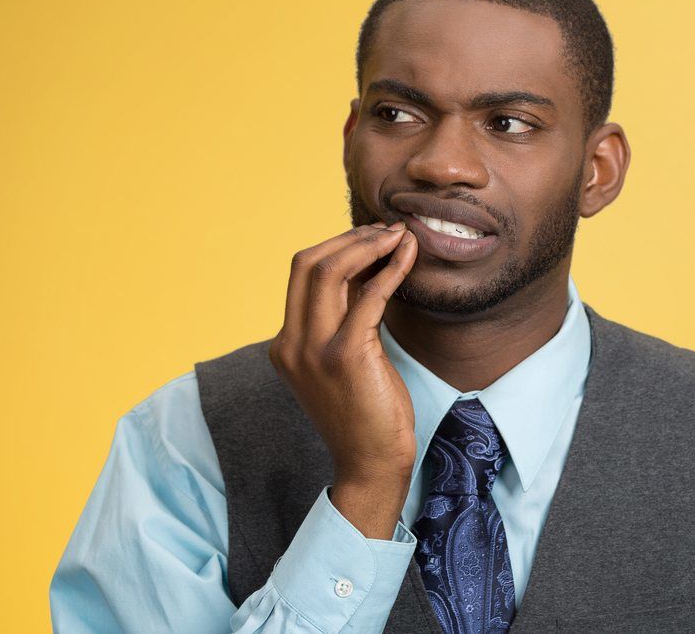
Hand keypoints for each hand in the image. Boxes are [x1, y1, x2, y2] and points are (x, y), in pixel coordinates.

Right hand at [269, 221, 418, 536]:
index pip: (300, 273)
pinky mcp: (346, 355)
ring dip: (369, 244)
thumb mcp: (343, 360)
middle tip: (386, 231)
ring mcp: (314, 350)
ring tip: (398, 236)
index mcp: (285, 344)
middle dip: (350, 238)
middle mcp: (291, 343)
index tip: (371, 238)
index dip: (337, 246)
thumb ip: (344, 318)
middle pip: (308, 262)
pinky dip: (391, 267)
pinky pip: (370, 294)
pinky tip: (409, 255)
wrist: (372, 464)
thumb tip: (367, 268)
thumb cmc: (366, 413)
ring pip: (331, 269)